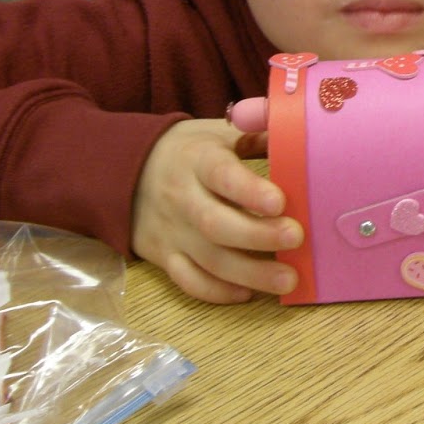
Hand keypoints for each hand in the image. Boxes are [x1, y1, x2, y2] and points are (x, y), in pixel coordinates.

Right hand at [131, 118, 300, 303]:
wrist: (123, 170)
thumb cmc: (188, 151)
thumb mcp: (217, 132)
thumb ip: (257, 133)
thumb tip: (299, 130)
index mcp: (197, 161)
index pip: (221, 176)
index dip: (249, 190)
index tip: (279, 202)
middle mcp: (182, 199)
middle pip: (216, 224)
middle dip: (258, 235)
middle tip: (296, 239)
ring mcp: (172, 232)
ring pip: (208, 259)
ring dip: (250, 273)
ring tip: (288, 280)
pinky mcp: (163, 257)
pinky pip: (189, 281)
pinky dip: (218, 292)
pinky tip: (248, 293)